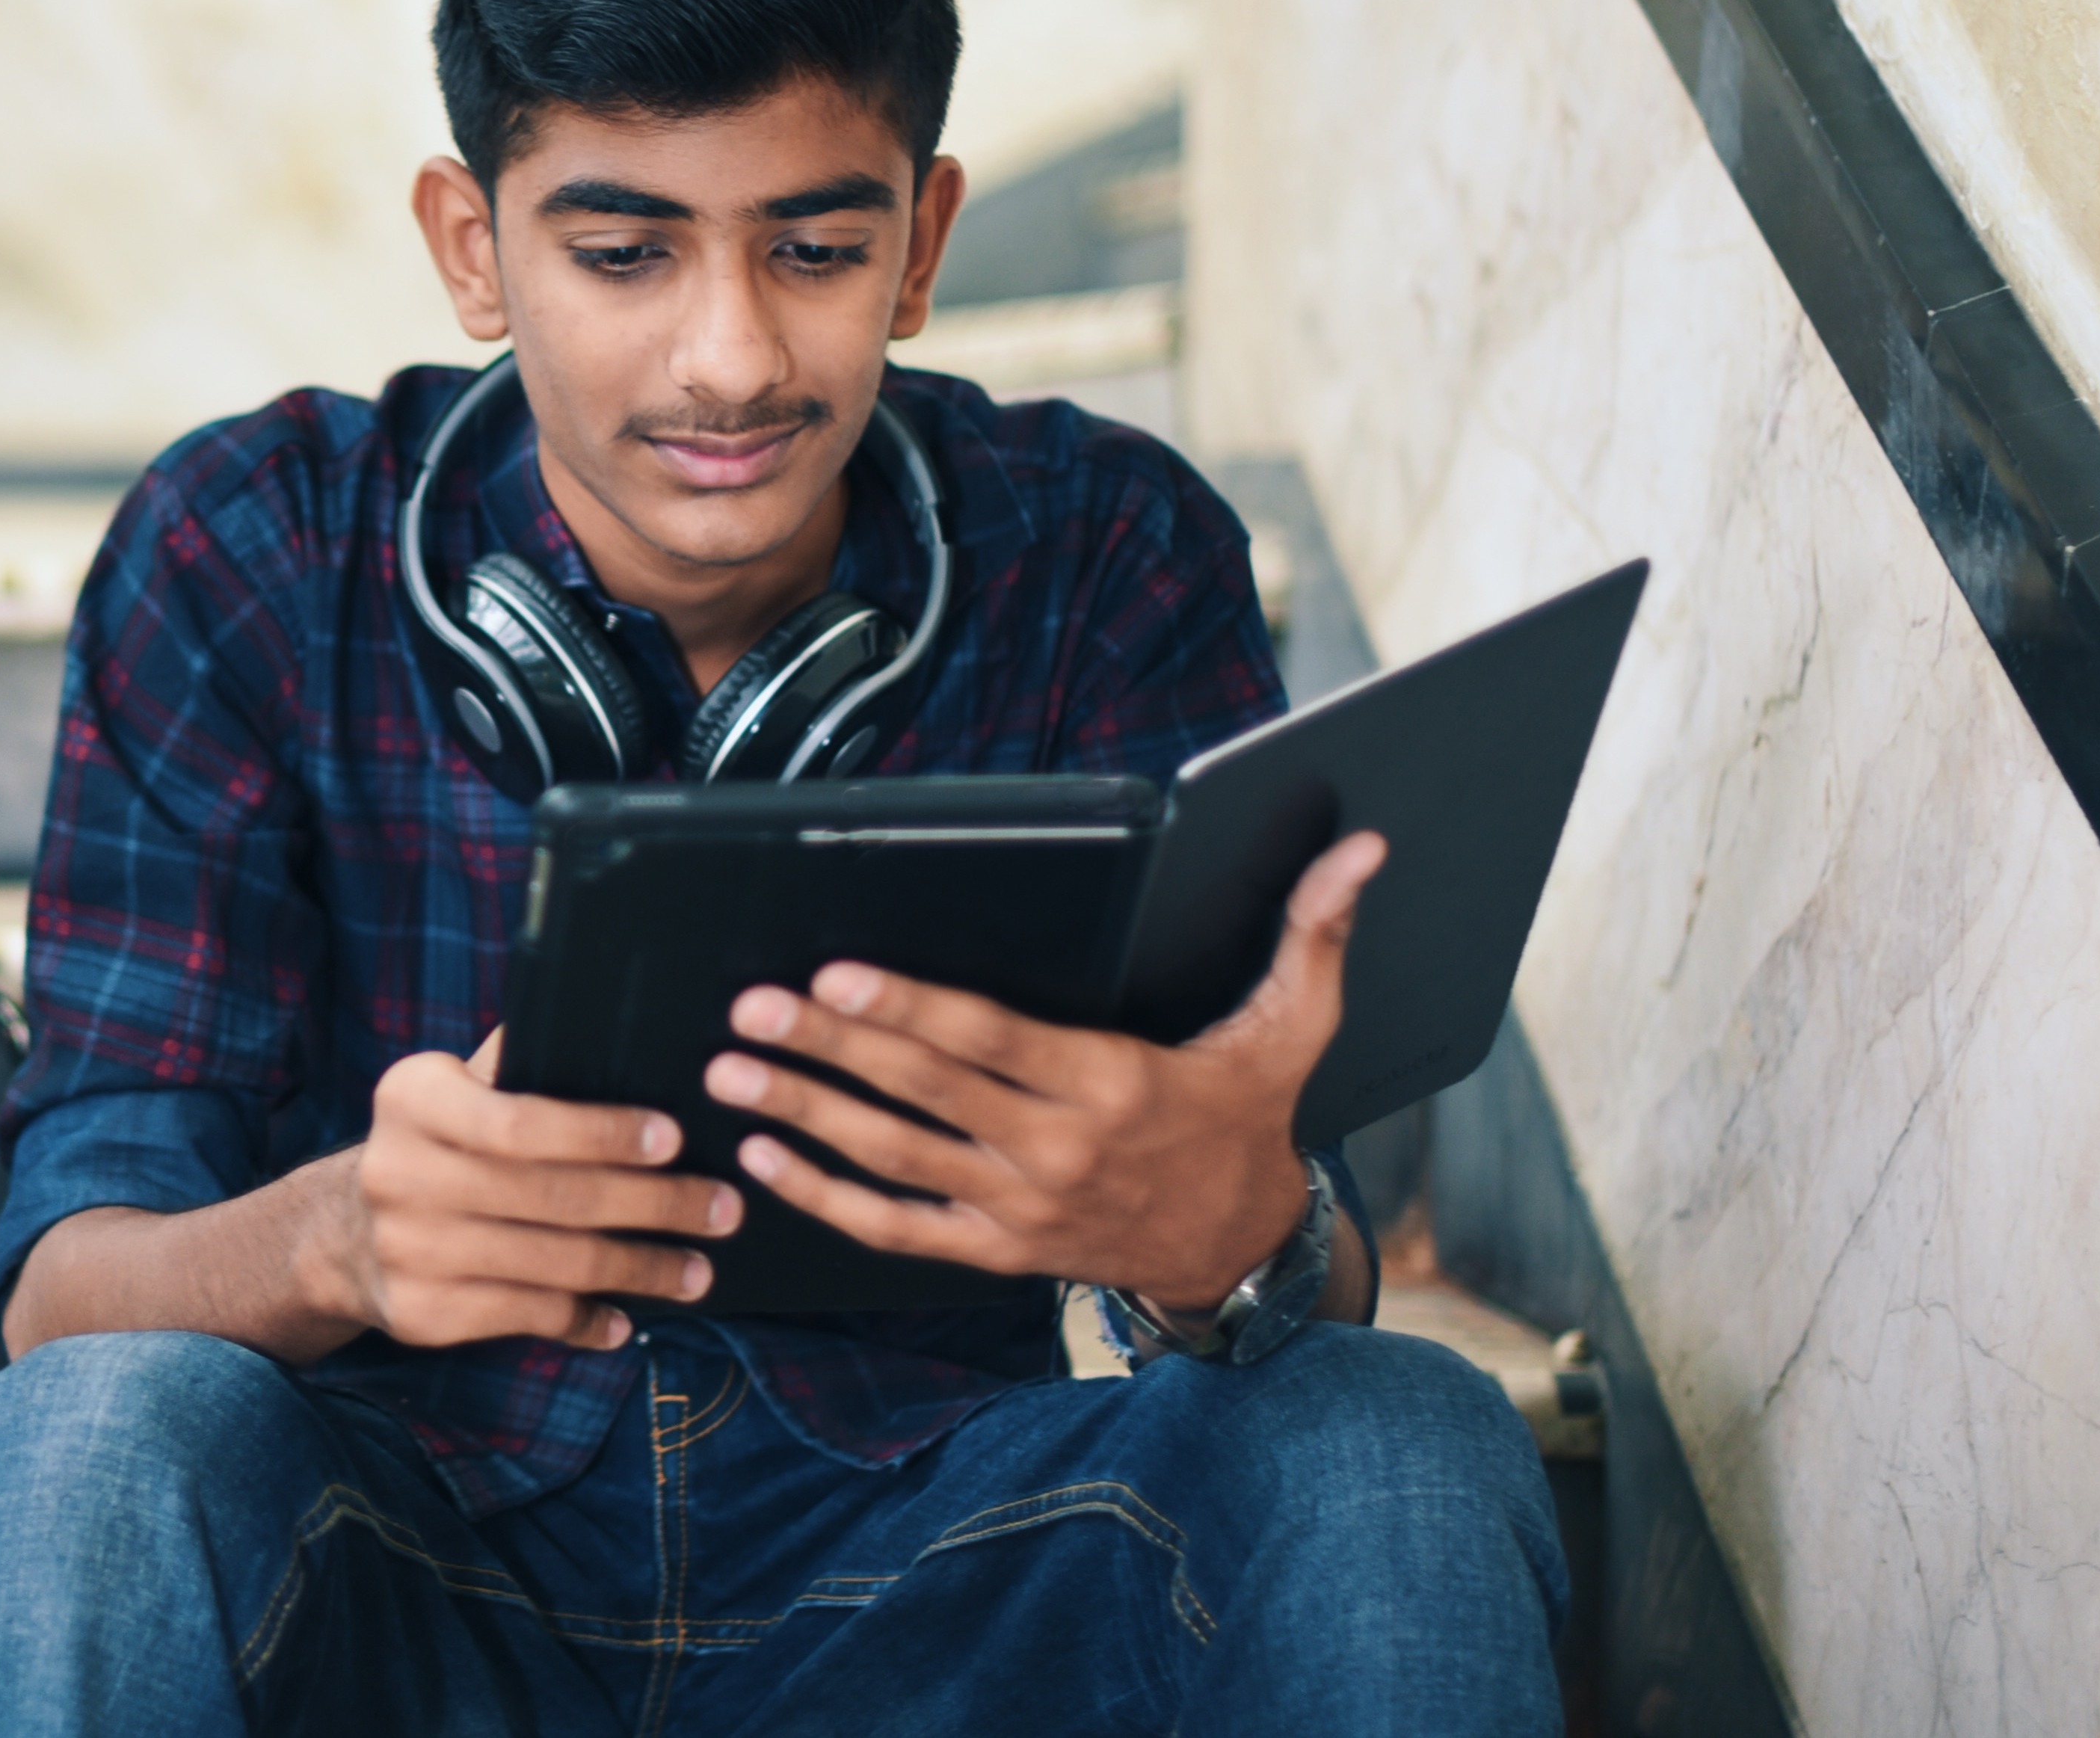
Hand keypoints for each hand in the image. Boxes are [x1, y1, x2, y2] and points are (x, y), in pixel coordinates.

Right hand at [314, 1031, 749, 1351]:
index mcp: (413, 1099)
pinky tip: (627, 1318)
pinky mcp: (422, 1313)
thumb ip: (520, 1062)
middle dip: (653, 1205)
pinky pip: (529, 1317)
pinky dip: (588, 1320)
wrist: (346, 1235)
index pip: (521, 1120)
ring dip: (639, 1270)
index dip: (604, 1133)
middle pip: (553, 1196)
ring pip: (552, 1264)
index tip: (677, 1139)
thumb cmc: (440, 1146)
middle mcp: (401, 1173)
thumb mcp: (458, 1090)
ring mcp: (408, 1250)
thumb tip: (615, 1019)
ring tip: (696, 1270)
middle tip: (722, 1209)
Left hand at [700, 833, 1384, 1307]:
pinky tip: (763, 1160)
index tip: (840, 974)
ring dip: (807, 1114)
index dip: (910, 1010)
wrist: (1241, 1248)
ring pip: (895, 1157)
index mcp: (1112, 1085)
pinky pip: (895, 1229)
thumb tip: (1365, 848)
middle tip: (753, 1007)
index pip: (990, 1041)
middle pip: (925, 1093)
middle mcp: (1056, 1151)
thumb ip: (1314, 934)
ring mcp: (1018, 1208)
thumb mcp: (1294, 1029)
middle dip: (831, 1049)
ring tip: (734, 1068)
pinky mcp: (994, 1252)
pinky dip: (825, 1199)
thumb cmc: (1250, 1119)